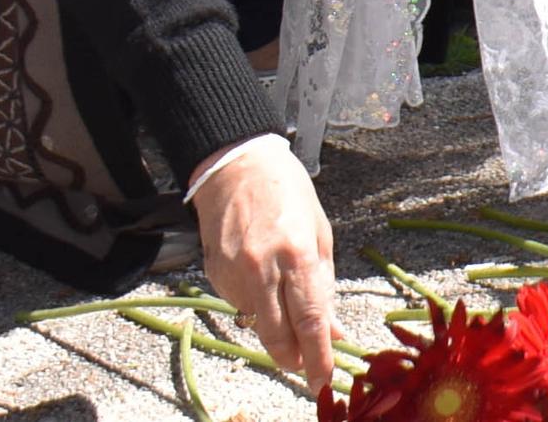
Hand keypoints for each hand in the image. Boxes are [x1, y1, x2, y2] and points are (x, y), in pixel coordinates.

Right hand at [193, 137, 334, 384]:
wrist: (236, 166)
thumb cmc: (287, 192)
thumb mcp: (320, 232)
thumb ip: (324, 285)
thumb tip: (333, 331)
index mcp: (297, 255)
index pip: (310, 321)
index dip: (319, 357)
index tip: (325, 380)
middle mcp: (263, 269)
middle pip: (278, 336)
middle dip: (294, 359)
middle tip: (306, 364)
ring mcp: (234, 274)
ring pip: (257, 325)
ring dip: (275, 329)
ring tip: (284, 301)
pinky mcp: (214, 275)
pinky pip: (240, 305)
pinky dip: (255, 304)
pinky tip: (261, 277)